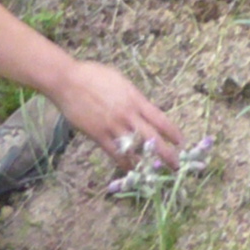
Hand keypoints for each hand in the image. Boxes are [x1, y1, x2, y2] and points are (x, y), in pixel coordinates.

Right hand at [55, 59, 184, 170]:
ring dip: (147, 163)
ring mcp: (113, 126)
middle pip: (153, 138)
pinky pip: (115, 153)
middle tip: (176, 165)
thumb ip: (134, 98)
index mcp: (135, 99)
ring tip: (155, 173)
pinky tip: (131, 170)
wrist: (68, 81)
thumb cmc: (94, 76)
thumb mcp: (121, 82)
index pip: (160, 119)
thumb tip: (144, 109)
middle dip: (167, 153)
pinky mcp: (98, 135)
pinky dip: (124, 163)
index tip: (181, 142)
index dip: (173, 132)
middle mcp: (128, 115)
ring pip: (135, 149)